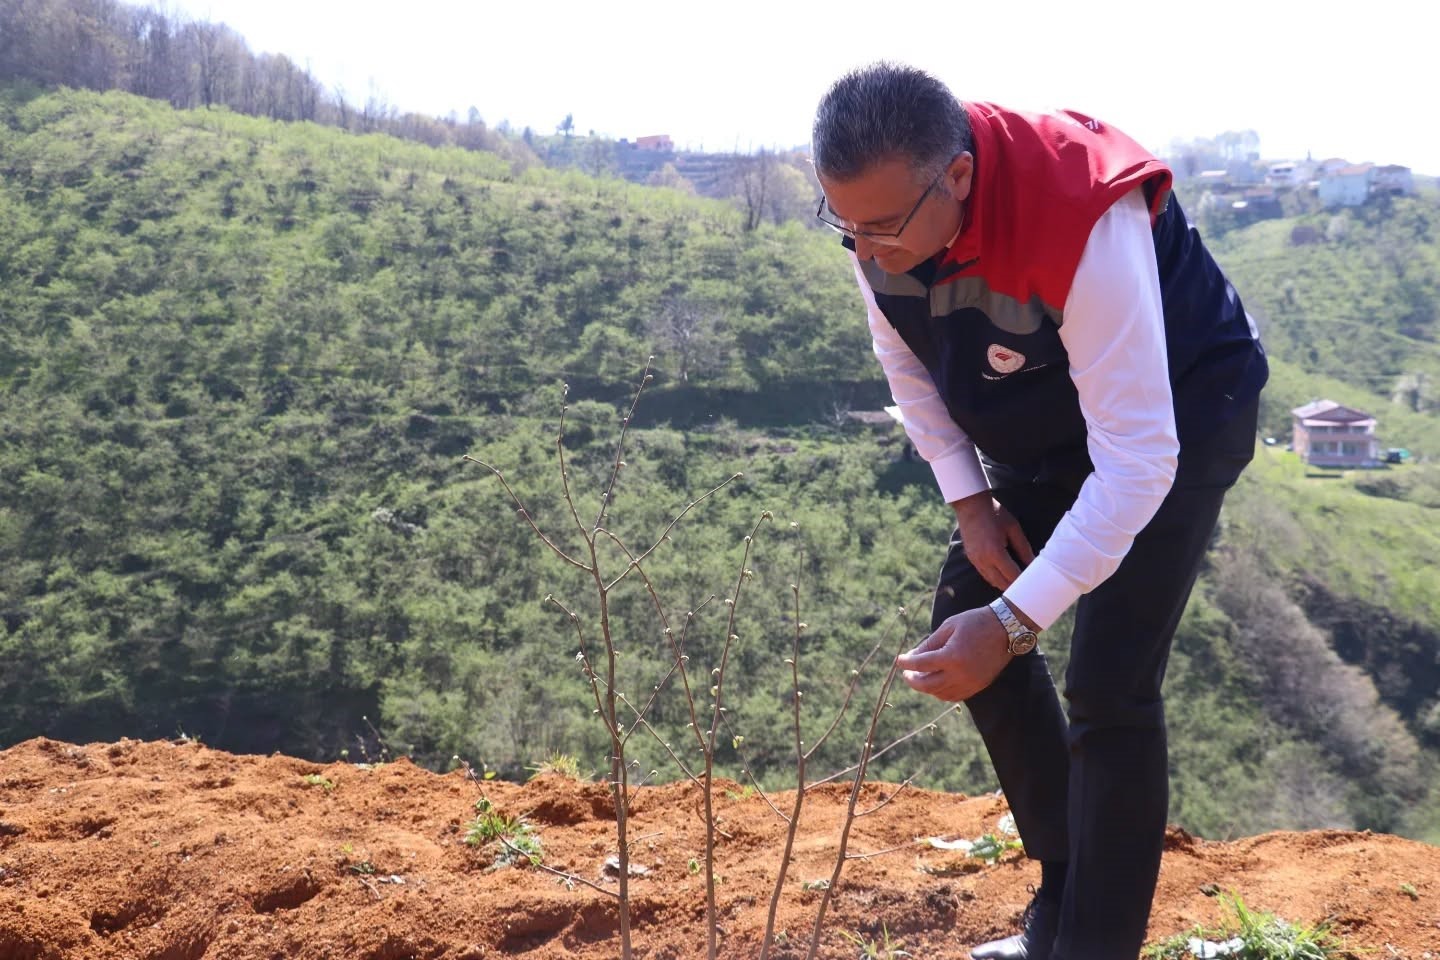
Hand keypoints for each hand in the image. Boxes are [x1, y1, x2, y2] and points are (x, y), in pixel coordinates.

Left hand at [896, 606, 1010, 701]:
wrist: (1006, 629)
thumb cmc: (975, 623)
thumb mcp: (948, 627)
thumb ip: (929, 643)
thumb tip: (912, 656)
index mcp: (952, 656)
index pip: (921, 665)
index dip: (906, 663)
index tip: (899, 660)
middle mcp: (961, 674)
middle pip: (928, 685)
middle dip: (913, 681)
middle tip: (906, 673)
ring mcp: (971, 683)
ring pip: (940, 694)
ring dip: (927, 688)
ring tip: (920, 677)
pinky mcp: (978, 686)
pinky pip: (955, 696)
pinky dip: (942, 692)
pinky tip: (936, 683)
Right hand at [951, 492, 1034, 591]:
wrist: (971, 505)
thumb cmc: (995, 514)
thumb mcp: (1013, 528)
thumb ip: (1024, 548)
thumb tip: (1033, 564)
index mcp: (995, 552)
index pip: (1012, 575)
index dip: (1024, 582)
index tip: (1034, 584)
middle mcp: (983, 560)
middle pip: (1002, 583)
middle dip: (1015, 587)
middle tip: (1028, 587)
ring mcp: (975, 560)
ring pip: (992, 581)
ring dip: (1005, 584)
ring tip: (1018, 584)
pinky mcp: (971, 559)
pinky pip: (985, 575)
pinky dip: (995, 578)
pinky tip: (1005, 576)